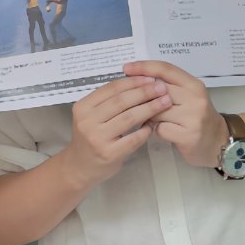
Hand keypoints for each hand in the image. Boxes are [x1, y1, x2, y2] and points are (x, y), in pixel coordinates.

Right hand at [62, 74, 170, 190]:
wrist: (80, 166)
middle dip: (144, 92)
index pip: (111, 88)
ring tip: (165, 102)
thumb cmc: (91, 137)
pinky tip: (154, 124)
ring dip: (150, 108)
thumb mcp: (92, 115)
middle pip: (121, 101)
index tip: (151, 78)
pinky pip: (132, 139)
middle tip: (162, 88)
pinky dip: (145, 130)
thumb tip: (140, 82)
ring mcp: (97, 138)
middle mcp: (87, 121)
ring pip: (128, 117)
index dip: (133, 82)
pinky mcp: (109, 154)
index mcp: (83, 106)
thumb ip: (109, 101)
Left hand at [124, 61, 227, 167]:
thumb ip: (167, 87)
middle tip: (131, 102)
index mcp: (193, 84)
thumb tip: (136, 79)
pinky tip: (158, 131)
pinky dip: (154, 130)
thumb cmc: (196, 117)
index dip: (144, 67)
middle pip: (158, 90)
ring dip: (147, 115)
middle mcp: (195, 97)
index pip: (165, 69)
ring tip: (148, 119)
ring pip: (156, 110)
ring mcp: (193, 116)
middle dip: (141, 96)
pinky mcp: (188, 135)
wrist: (218, 141)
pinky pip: (160, 129)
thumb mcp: (186, 96)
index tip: (126, 68)